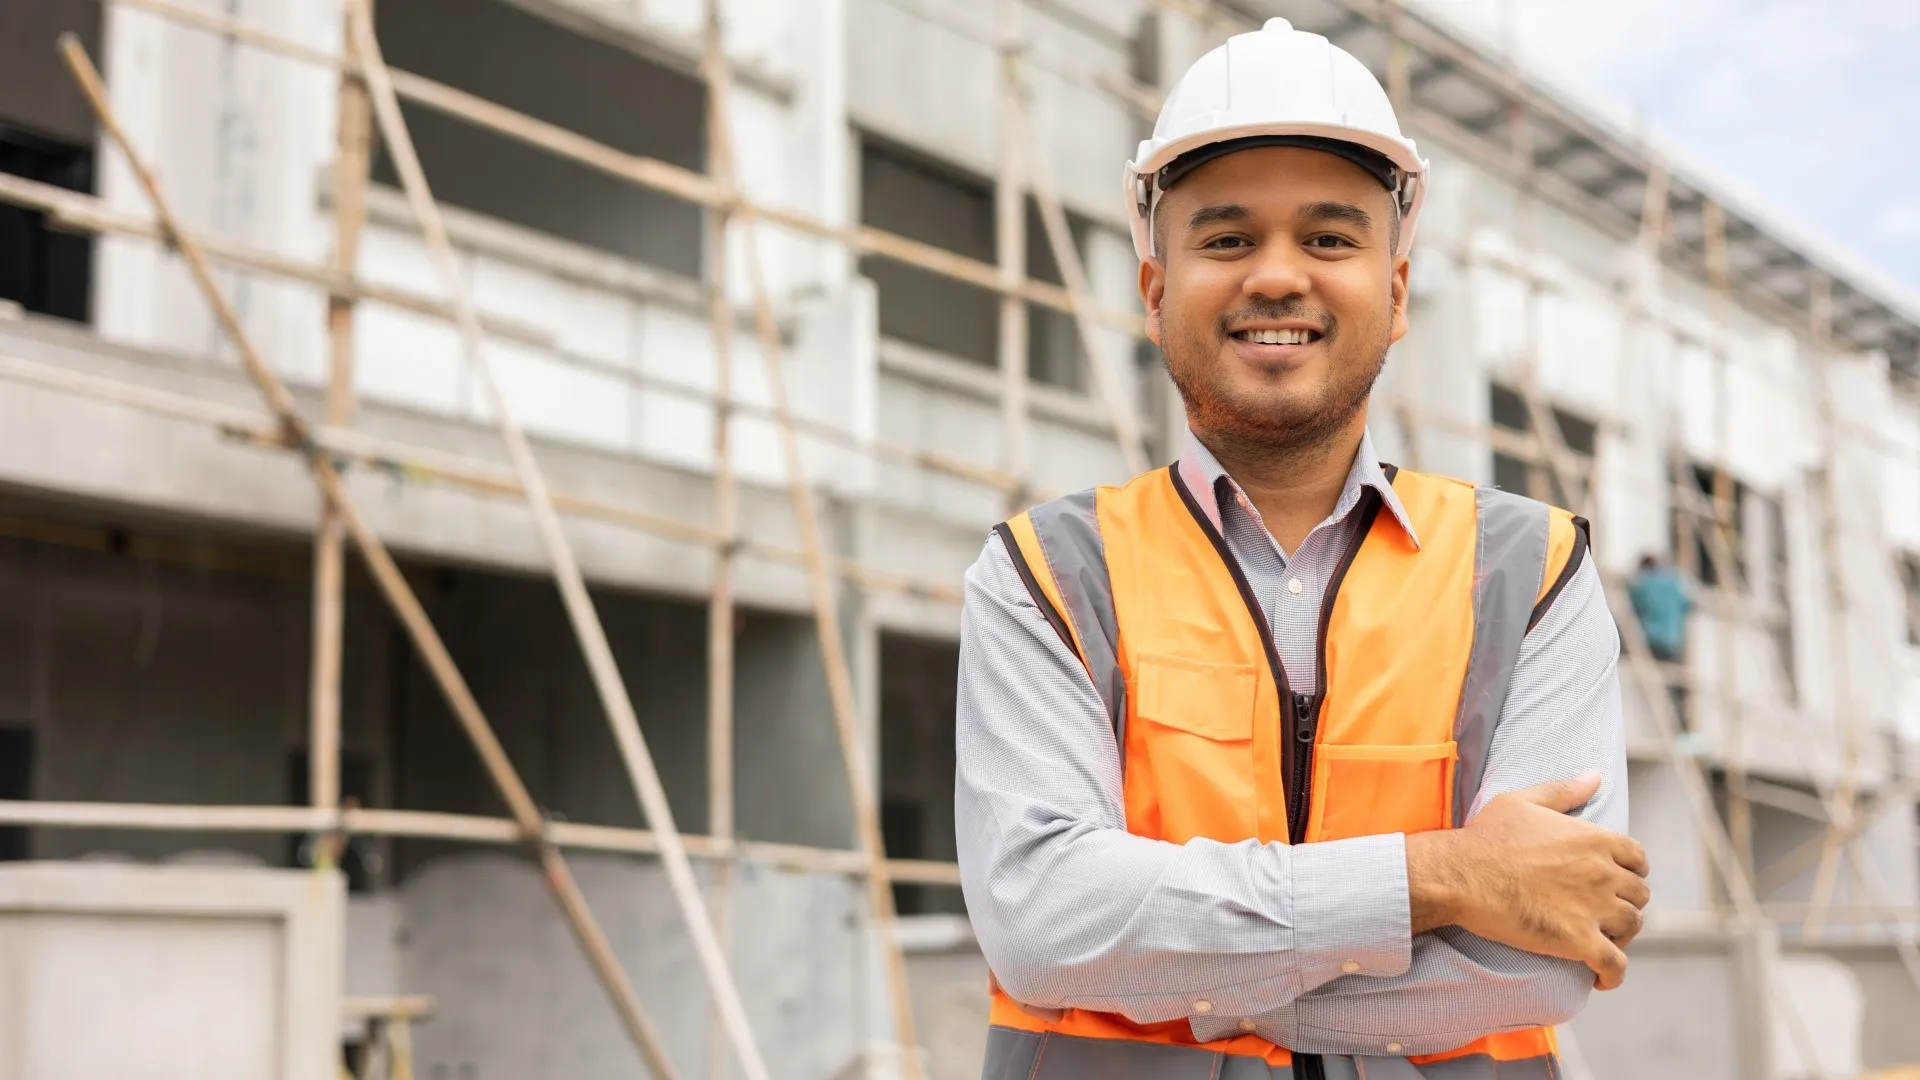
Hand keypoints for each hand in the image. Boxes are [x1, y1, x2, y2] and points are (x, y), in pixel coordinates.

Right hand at [1405, 773, 1650, 989]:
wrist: (1461, 874)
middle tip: (1603, 914)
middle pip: (1639, 895)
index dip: (1631, 872)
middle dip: (1626, 904)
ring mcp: (1593, 907)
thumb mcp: (1523, 800)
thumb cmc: (1486, 836)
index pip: (1638, 859)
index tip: (1616, 881)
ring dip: (1621, 936)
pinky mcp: (1578, 940)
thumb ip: (1564, 790)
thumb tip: (1595, 776)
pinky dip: (1614, 974)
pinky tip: (1602, 978)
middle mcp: (1602, 872)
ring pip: (1632, 927)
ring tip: (1601, 941)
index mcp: (1594, 838)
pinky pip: (1614, 964)